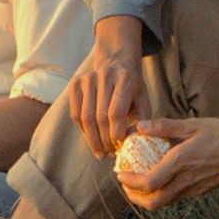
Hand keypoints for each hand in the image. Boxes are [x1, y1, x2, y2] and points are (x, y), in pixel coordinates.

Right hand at [68, 16, 145, 159]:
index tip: (120, 147)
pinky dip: (83, 131)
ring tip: (101, 152)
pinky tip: (92, 140)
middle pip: (100, 117)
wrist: (117, 63)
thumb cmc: (133, 90)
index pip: (116, 113)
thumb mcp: (143, 103)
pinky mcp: (75, 82)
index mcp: (125, 78)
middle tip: (110, 154)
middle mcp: (104, 75)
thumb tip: (130, 141)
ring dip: (93, 140)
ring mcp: (87, 78)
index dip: (117, 135)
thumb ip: (142, 123)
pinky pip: (75, 114)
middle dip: (105, 141)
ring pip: (85, 118)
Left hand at [115, 117, 218, 212]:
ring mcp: (193, 189)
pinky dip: (161, 194)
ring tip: (138, 183)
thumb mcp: (193, 125)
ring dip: (146, 197)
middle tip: (125, 184)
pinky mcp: (199, 192)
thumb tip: (140, 125)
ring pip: (164, 203)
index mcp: (180, 163)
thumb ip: (165, 126)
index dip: (130, 183)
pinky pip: (175, 198)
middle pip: (153, 202)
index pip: (149, 182)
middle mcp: (185, 181)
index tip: (119, 174)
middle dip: (135, 197)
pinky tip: (158, 179)